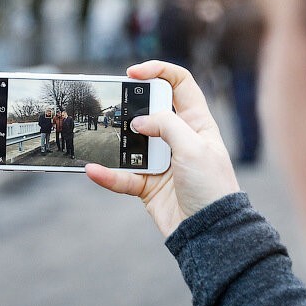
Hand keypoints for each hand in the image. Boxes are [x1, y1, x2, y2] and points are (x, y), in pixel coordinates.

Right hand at [85, 60, 239, 236]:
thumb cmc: (212, 187)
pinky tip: (93, 170)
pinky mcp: (148, 185)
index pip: (180, 85)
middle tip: (112, 104)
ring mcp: (161, 161)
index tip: (133, 73)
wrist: (211, 234)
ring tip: (99, 137)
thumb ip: (166, 126)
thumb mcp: (193, 148)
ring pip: (131, 143)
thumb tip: (139, 121)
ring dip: (115, 142)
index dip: (158, 72)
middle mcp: (178, 139)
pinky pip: (122, 176)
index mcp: (197, 123)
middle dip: (130, 105)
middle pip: (149, 110)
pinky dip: (107, 175)